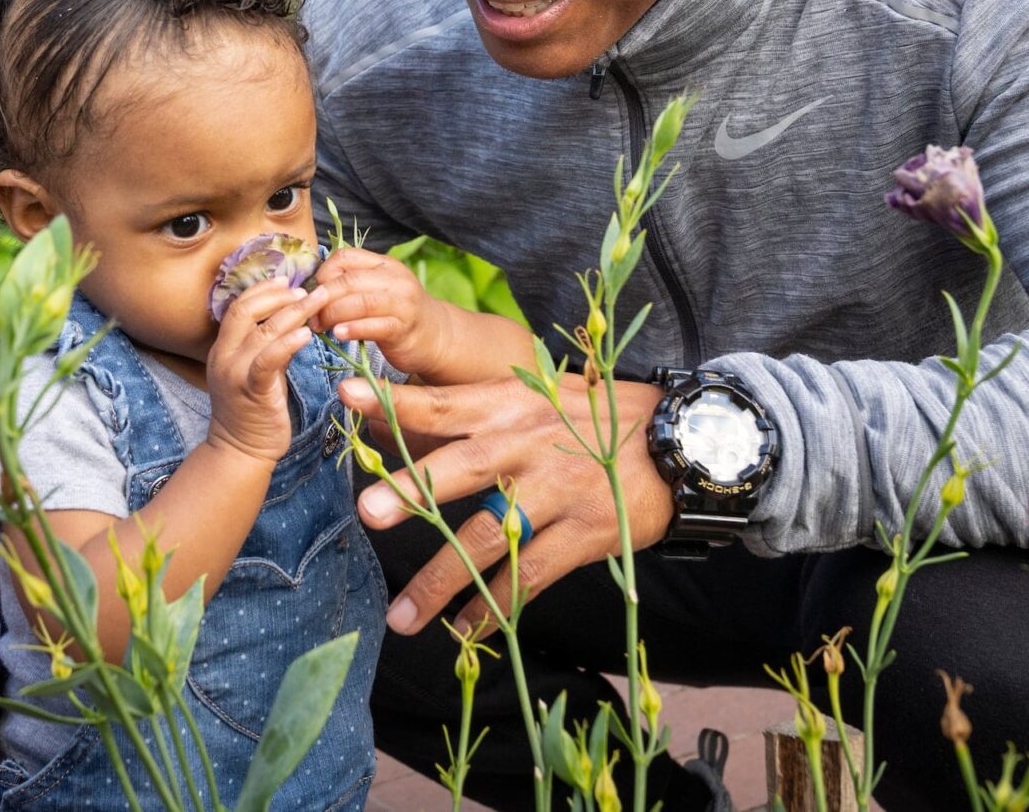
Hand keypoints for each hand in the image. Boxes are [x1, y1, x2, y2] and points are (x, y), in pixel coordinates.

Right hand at [205, 281, 330, 464]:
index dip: (263, 288)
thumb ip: (269, 344)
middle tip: (306, 289)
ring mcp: (235, 372)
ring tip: (317, 300)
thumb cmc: (253, 408)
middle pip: (245, 310)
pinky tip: (307, 334)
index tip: (287, 279)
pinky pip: (268, 360)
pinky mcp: (252, 390)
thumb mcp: (257, 369)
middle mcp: (224, 355)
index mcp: (223, 347)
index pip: (238, 305)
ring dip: (293, 312)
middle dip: (278, 294)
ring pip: (262, 331)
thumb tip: (293, 318)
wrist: (240, 450)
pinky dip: (287, 343)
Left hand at [310, 248, 449, 376]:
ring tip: (320, 327)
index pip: (345, 257)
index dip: (323, 273)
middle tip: (309, 315)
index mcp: (384, 265)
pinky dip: (353, 329)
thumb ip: (353, 283)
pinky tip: (339, 334)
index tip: (313, 294)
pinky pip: (375, 326)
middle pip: (349, 280)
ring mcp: (402, 303)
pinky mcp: (404, 328)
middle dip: (323, 298)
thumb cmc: (398, 313)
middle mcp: (395, 279)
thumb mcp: (378, 289)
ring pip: (360, 302)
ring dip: (333, 314)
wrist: (436, 336)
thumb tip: (313, 288)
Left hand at [340, 372, 673, 635]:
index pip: (444, 402)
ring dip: (442, 580)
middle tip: (366, 513)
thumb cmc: (597, 417)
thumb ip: (483, 405)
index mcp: (511, 405)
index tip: (347, 398)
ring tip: (400, 618)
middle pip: (461, 468)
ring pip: (490, 537)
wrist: (682, 443)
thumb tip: (410, 408)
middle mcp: (528, 444)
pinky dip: (494, 608)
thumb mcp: (542, 394)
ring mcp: (557, 489)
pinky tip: (464, 634)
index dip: (396, 402)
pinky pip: (530, 576)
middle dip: (413, 491)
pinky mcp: (584, 532)